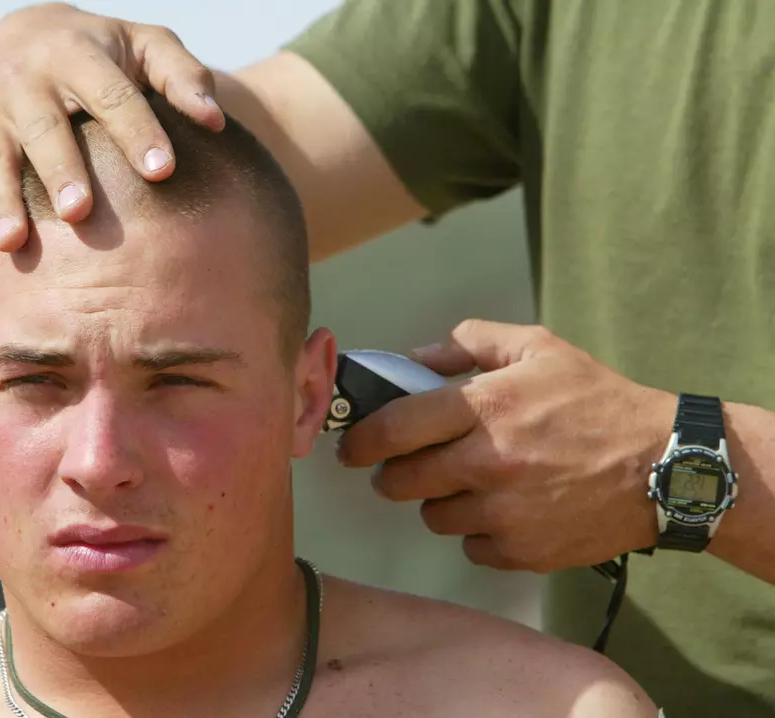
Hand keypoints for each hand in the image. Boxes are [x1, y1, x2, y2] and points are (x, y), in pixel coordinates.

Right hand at [0, 2, 225, 272]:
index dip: (136, 130)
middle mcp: (23, 81)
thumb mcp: (146, 46)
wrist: (22, 37)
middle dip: (59, 170)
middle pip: (43, 129)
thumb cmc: (105, 54)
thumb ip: (183, 76)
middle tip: (79, 212)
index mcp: (75, 54)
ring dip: (0, 201)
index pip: (111, 94)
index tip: (162, 171)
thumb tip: (215, 120)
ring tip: (13, 242)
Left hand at [336, 319, 676, 572]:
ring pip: (433, 516)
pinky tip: (504, 510)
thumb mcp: (536, 347)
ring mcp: (503, 514)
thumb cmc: (596, 400)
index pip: (394, 428)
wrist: (663, 466)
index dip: (362, 439)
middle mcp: (487, 463)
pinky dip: (478, 532)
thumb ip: (468, 342)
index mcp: (484, 407)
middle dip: (392, 474)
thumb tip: (413, 357)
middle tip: (406, 466)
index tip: (351, 446)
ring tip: (470, 483)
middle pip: (401, 481)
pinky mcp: (522, 552)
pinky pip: (471, 547)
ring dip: (439, 501)